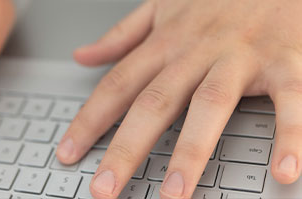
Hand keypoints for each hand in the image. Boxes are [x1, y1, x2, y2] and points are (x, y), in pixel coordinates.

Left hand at [56, 0, 301, 197]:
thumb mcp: (162, 6)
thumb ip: (122, 34)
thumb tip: (83, 55)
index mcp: (166, 42)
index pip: (117, 86)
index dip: (88, 121)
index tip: (68, 153)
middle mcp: (196, 51)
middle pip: (154, 104)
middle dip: (126, 149)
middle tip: (104, 190)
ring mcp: (240, 57)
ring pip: (209, 106)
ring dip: (190, 153)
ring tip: (174, 195)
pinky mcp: (286, 62)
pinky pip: (288, 102)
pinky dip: (289, 136)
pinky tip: (283, 171)